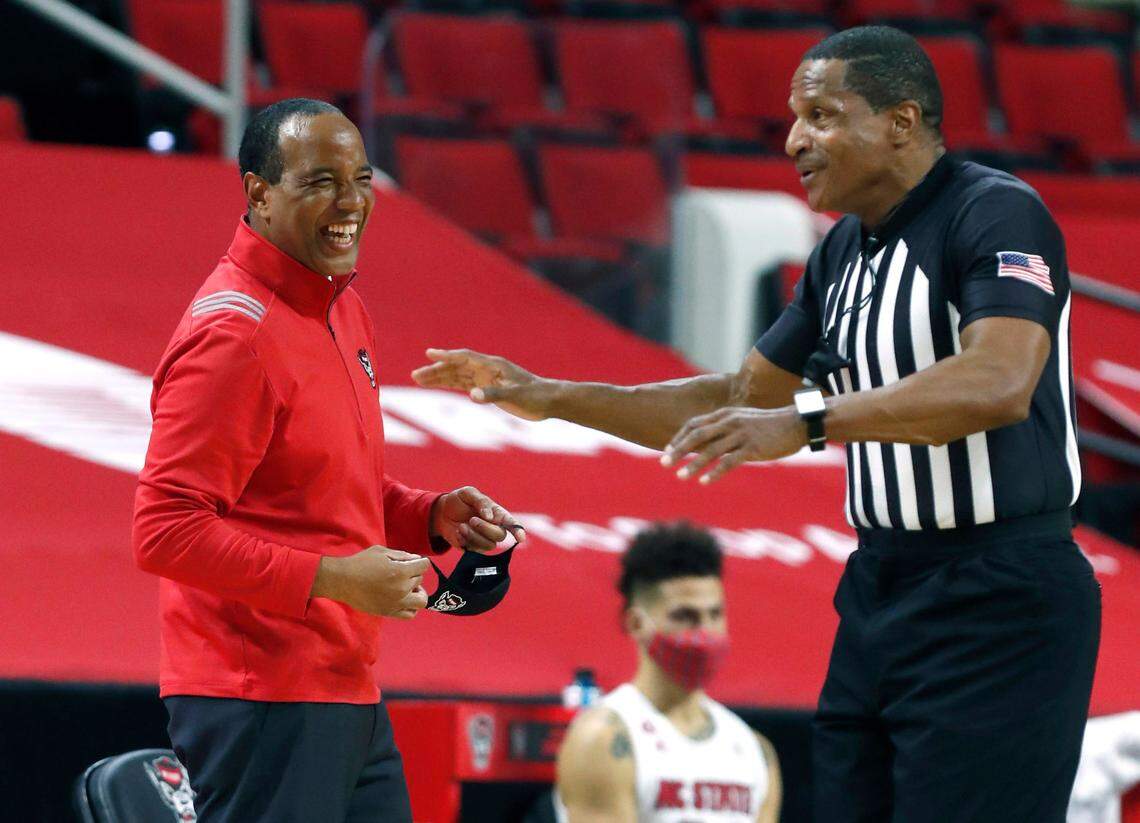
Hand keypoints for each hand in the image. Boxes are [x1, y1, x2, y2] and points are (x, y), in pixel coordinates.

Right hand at [312, 546, 429, 617]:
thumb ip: (401, 555)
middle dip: (414, 574)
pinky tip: (404, 600)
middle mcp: (402, 588)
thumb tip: (416, 560)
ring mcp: (397, 603)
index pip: (424, 566)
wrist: (343, 581)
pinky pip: (410, 614)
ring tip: (408, 588)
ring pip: (421, 600)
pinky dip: (411, 607)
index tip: (413, 562)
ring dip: (417, 592)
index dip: (420, 562)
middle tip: (403, 573)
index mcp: (401, 571)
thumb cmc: (361, 563)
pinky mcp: (390, 612)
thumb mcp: (381, 552)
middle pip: (420, 580)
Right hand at [411, 348, 550, 421]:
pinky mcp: (488, 388)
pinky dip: (449, 384)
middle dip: (436, 370)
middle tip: (415, 375)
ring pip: (457, 375)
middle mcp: (487, 369)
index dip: (447, 356)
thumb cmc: (535, 396)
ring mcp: (486, 378)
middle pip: (456, 366)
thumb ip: (493, 395)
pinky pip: (463, 384)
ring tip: (418, 380)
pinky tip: (437, 385)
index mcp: (493, 365)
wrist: (549, 401)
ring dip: (439, 377)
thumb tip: (472, 395)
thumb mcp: (515, 396)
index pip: (465, 357)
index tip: (429, 354)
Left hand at [431, 486, 525, 552]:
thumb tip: (490, 516)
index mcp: (497, 513)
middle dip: (485, 528)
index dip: (518, 531)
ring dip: (473, 535)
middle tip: (472, 520)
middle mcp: (494, 527)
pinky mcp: (473, 547)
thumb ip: (481, 502)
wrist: (442, 512)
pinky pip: (474, 550)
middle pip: (500, 536)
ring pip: (488, 545)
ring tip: (461, 526)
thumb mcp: (468, 493)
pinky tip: (458, 531)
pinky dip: (464, 540)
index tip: (521, 538)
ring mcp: (484, 539)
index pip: (512, 523)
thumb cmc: (458, 500)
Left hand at [660, 406, 806, 483]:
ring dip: (693, 464)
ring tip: (680, 476)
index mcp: (725, 414)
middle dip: (678, 449)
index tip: (667, 449)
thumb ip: (725, 429)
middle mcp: (730, 422)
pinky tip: (704, 482)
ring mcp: (741, 434)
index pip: (695, 424)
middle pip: (697, 435)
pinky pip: (729, 462)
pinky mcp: (752, 447)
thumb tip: (707, 443)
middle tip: (663, 463)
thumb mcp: (743, 421)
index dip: (679, 437)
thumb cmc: (769, 425)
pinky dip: (715, 472)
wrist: (796, 424)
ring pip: (711, 450)